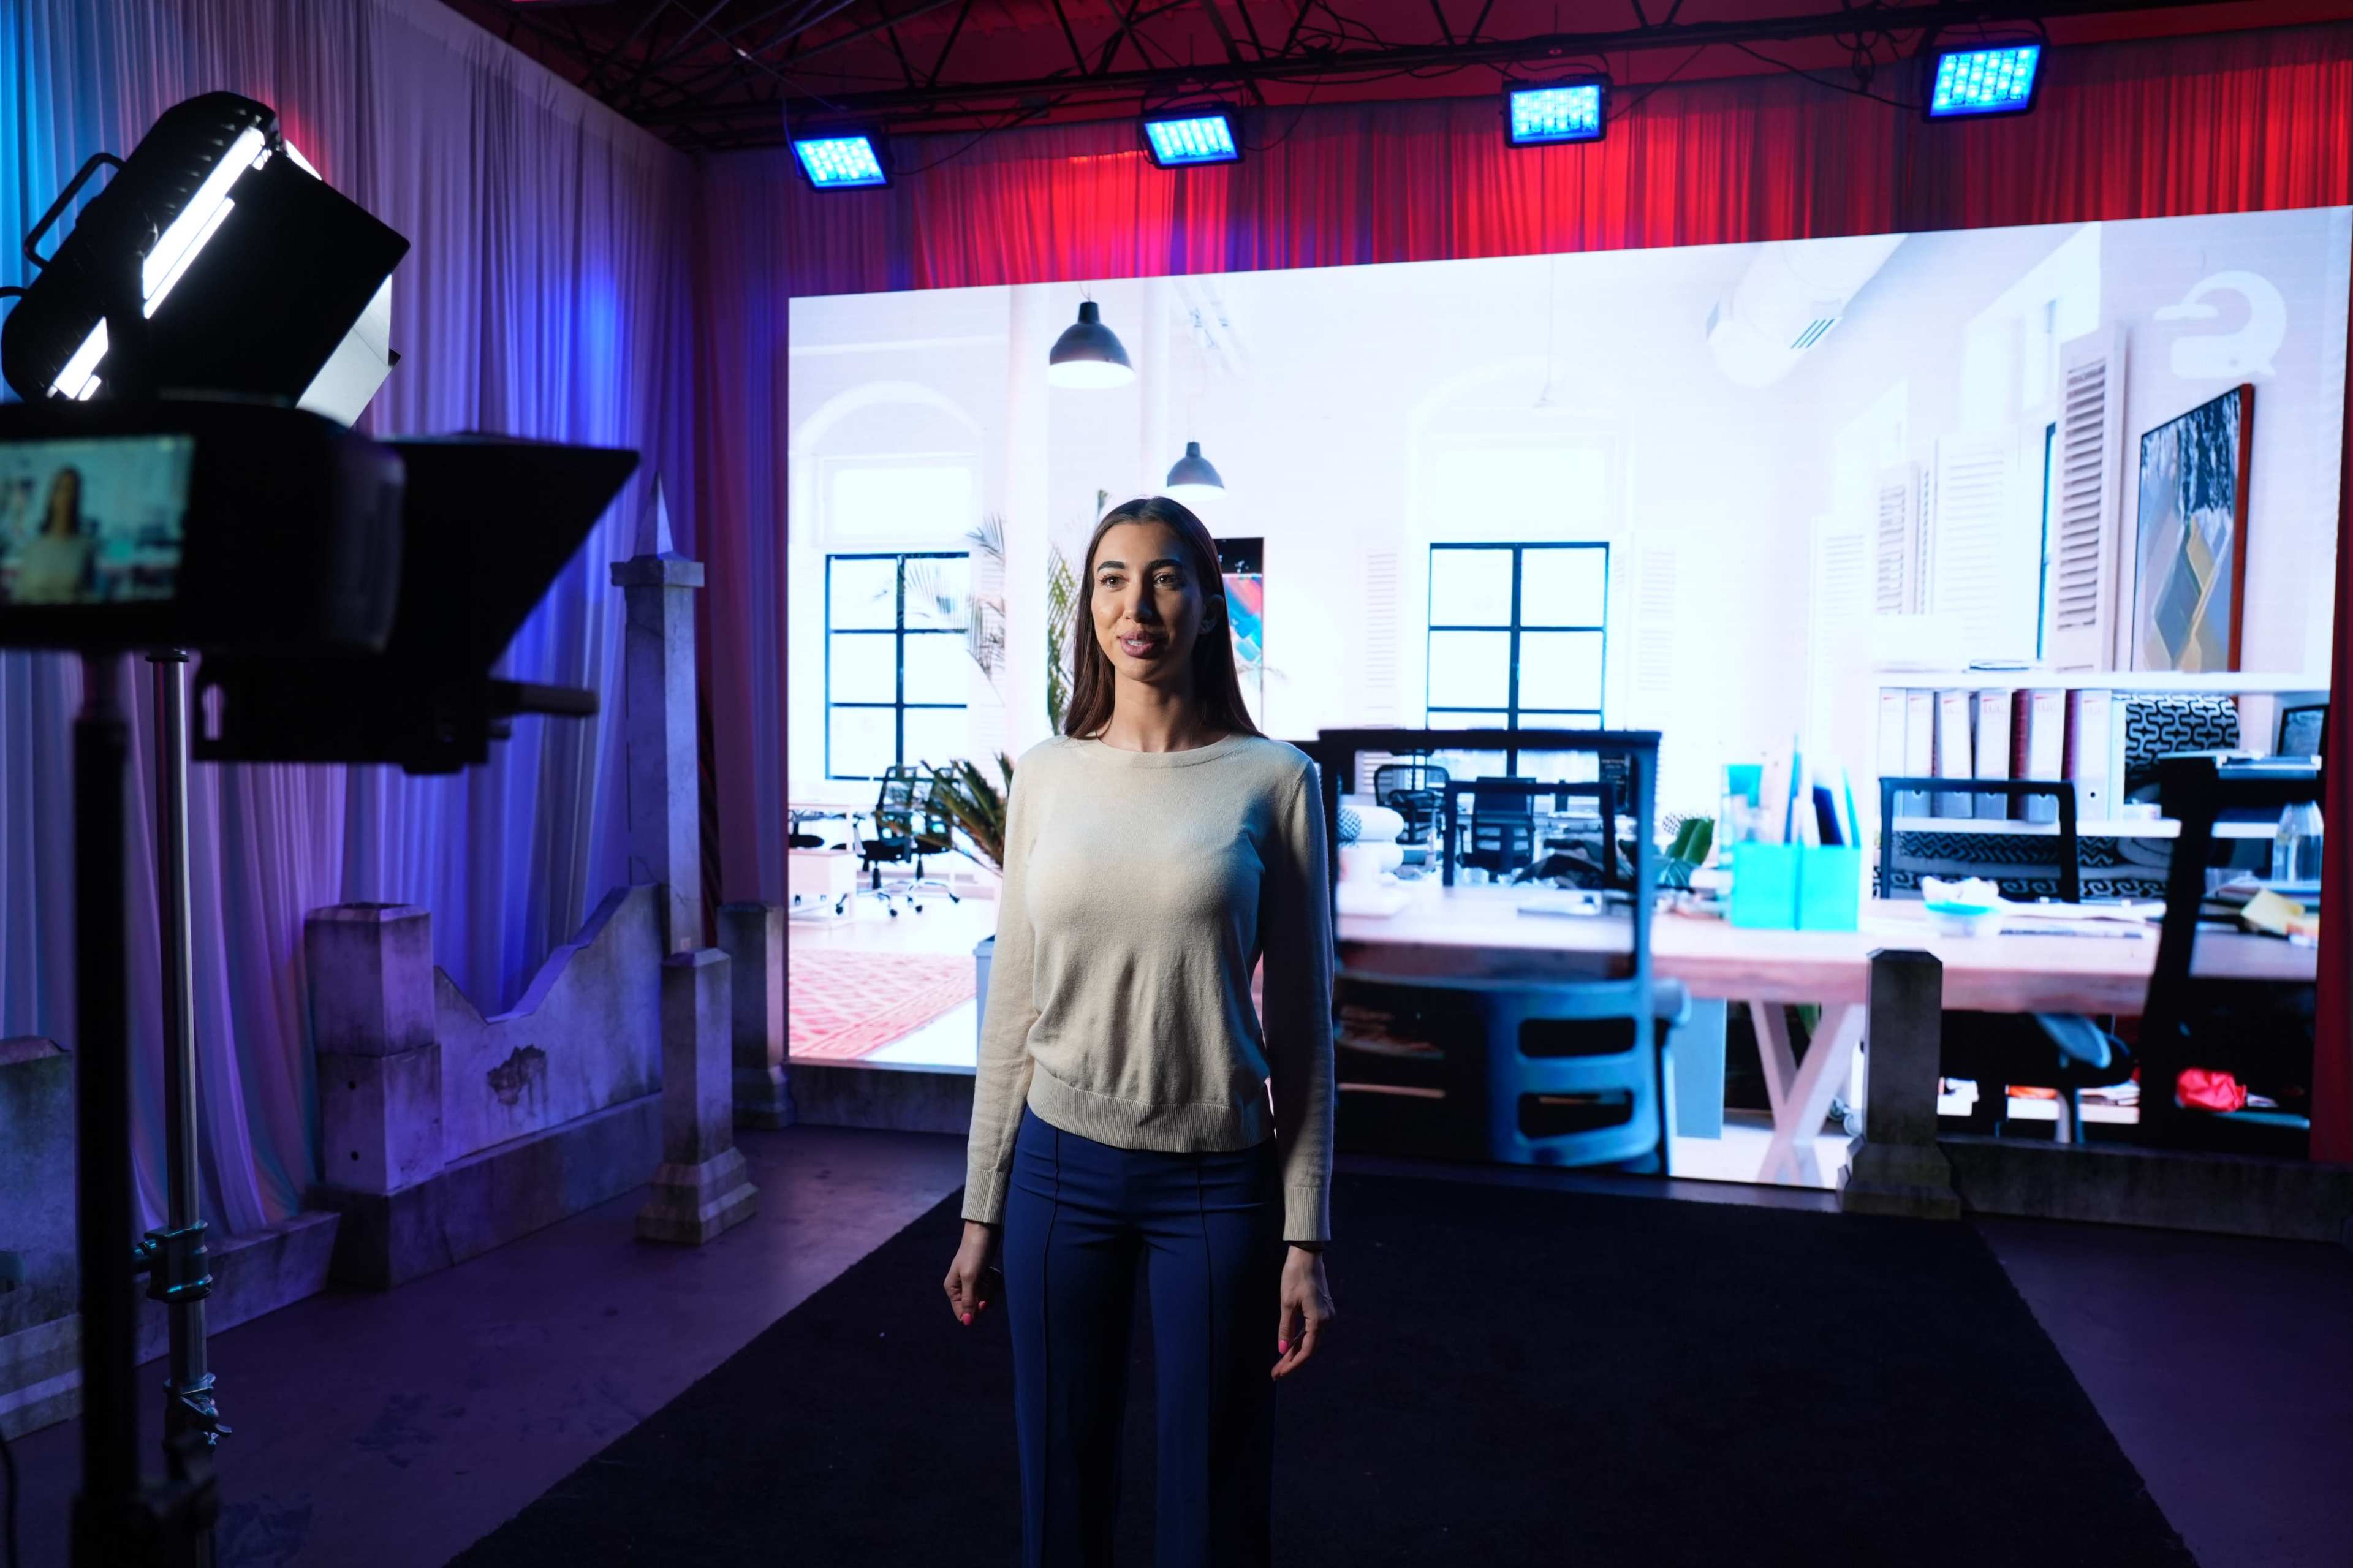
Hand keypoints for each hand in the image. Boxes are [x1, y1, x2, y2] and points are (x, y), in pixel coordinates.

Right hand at [944, 1219, 999, 1326]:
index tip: (982, 1302)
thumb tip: (967, 1322)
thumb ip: (968, 1300)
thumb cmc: (974, 1253)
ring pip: (986, 1298)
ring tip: (989, 1273)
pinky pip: (992, 1288)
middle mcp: (961, 1287)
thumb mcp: (970, 1278)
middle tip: (986, 1282)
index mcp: (952, 1289)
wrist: (984, 1231)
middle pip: (976, 1307)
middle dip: (984, 1297)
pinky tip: (993, 1271)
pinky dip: (995, 1281)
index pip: (963, 1313)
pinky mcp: (984, 1275)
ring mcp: (974, 1281)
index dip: (974, 1312)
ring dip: (991, 1288)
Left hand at [1272, 1245, 1331, 1379]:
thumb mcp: (1287, 1303)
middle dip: (1292, 1361)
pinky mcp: (1322, 1308)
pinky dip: (1300, 1339)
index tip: (1280, 1373)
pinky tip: (1289, 1346)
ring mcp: (1326, 1313)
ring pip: (1310, 1339)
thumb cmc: (1295, 1276)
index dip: (1293, 1364)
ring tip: (1280, 1363)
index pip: (1306, 1351)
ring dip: (1295, 1351)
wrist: (1307, 1254)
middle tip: (1276, 1373)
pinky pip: (1311, 1329)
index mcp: (1319, 1320)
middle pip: (1309, 1347)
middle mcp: (1326, 1319)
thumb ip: (1286, 1328)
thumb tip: (1282, 1350)